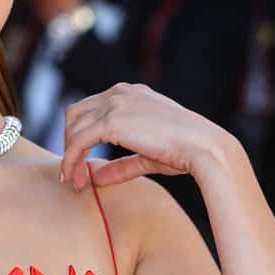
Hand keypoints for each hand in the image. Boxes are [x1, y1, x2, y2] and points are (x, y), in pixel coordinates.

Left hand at [61, 82, 231, 189]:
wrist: (205, 149)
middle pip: (75, 115)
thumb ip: (121, 164)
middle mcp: (120, 92)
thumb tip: (96, 177)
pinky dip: (71, 160)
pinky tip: (75, 178)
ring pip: (73, 128)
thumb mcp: (147, 156)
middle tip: (72, 174)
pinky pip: (78, 141)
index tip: (80, 164)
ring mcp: (115, 103)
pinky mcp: (111, 120)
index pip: (91, 109)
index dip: (80, 137)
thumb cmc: (186, 153)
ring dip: (69, 156)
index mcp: (131, 93)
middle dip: (69, 144)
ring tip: (74, 182)